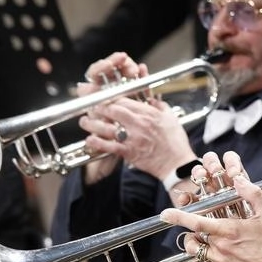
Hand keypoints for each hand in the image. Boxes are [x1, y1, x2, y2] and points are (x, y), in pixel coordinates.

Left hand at [77, 53, 197, 184]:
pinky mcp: (129, 152)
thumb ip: (159, 105)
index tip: (105, 98)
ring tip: (84, 121)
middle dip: (99, 107)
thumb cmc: (175, 142)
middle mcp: (138, 124)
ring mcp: (132, 138)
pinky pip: (109, 146)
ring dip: (92, 123)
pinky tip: (89, 139)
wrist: (176, 163)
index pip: (124, 101)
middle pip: (112, 111)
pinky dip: (98, 142)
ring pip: (107, 127)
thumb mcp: (171, 117)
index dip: (111, 98)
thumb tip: (150, 98)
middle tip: (91, 106)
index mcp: (148, 114)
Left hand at [160, 151, 261, 261]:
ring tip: (213, 241)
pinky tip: (229, 257)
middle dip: (193, 231)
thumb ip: (252, 194)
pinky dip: (215, 259)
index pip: (196, 222)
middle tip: (204, 227)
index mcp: (228, 231)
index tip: (165, 213)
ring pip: (199, 251)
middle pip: (195, 236)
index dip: (178, 217)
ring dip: (200, 244)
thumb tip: (239, 180)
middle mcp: (220, 247)